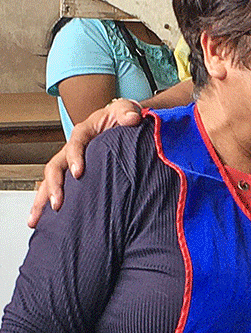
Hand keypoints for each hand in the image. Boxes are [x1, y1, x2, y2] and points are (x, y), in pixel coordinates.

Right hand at [27, 98, 141, 225]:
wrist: (123, 125)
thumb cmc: (123, 118)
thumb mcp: (126, 109)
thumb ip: (127, 111)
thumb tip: (132, 118)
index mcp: (84, 133)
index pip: (75, 143)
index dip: (75, 157)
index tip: (78, 172)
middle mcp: (72, 149)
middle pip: (55, 167)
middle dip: (54, 186)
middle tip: (58, 204)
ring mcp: (70, 163)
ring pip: (51, 182)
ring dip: (42, 200)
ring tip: (36, 221)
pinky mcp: (74, 176)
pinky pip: (59, 189)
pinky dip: (49, 204)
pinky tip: (44, 223)